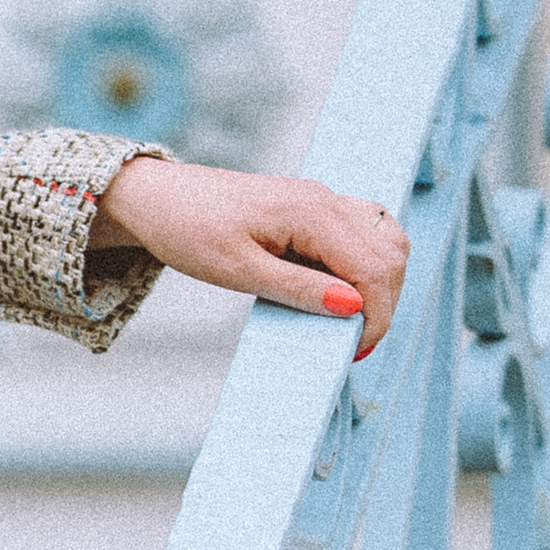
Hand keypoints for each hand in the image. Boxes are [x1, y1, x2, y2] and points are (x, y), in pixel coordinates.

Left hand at [91, 157, 409, 355]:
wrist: (158, 197)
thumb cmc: (188, 231)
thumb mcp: (238, 270)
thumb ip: (298, 288)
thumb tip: (353, 306)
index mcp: (311, 213)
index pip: (375, 268)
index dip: (377, 316)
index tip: (354, 352)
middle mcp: (326, 199)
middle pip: (391, 253)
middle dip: (384, 303)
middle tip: (354, 344)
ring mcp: (323, 199)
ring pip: (386, 238)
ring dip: (381, 282)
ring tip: (350, 320)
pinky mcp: (315, 206)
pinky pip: (364, 231)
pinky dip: (367, 263)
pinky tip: (341, 291)